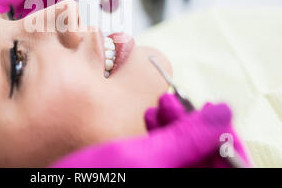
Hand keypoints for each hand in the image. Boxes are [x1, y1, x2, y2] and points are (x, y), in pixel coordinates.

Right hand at [51, 94, 249, 167]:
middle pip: (206, 154)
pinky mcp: (145, 169)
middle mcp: (174, 178)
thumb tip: (225, 112)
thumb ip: (187, 139)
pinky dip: (159, 131)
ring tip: (157, 104)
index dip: (224, 134)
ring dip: (174, 123)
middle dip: (191, 124)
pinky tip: (146, 114)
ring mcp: (160, 174)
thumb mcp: (141, 158)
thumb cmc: (91, 179)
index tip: (213, 108)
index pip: (229, 163)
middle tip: (174, 102)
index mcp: (183, 183)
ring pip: (184, 150)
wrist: (52, 184)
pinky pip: (164, 151)